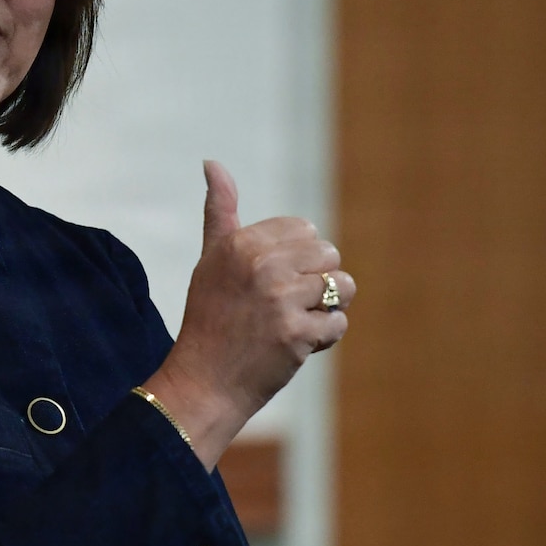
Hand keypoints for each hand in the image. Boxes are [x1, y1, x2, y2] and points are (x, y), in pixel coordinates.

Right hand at [141, 161, 352, 466]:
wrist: (203, 382)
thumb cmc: (210, 318)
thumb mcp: (210, 259)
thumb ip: (220, 211)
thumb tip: (212, 163)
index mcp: (242, 243)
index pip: (306, 230)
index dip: (299, 258)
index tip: (274, 281)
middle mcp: (261, 266)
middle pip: (328, 254)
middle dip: (318, 280)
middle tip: (288, 304)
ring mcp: (280, 301)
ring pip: (342, 286)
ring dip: (328, 306)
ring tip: (300, 320)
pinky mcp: (296, 335)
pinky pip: (338, 322)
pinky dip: (326, 336)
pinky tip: (299, 344)